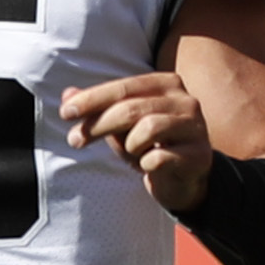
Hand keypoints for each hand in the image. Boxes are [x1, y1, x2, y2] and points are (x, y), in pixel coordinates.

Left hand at [57, 71, 214, 211]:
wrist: (183, 179)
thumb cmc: (149, 146)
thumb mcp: (119, 126)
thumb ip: (97, 109)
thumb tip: (67, 94)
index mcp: (166, 84)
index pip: (123, 87)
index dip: (92, 99)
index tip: (65, 113)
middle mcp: (185, 100)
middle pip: (131, 108)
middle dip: (98, 125)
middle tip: (75, 141)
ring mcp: (195, 127)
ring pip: (148, 129)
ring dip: (130, 146)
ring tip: (133, 154)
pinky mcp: (199, 155)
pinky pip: (160, 158)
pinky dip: (146, 165)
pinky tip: (148, 166)